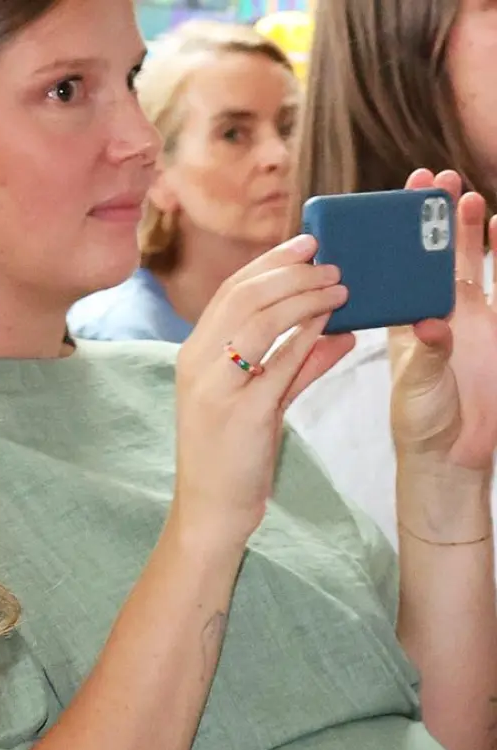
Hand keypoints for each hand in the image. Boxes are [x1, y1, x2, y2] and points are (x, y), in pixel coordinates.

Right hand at [174, 235, 354, 544]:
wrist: (210, 507)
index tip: (306, 244)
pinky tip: (329, 323)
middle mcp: (198, 364)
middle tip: (331, 263)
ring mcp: (217, 387)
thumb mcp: (261, 401)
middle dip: (290, 272)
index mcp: (194, 355)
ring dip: (303, 297)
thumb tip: (337, 330)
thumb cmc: (231, 454)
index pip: (230, 292)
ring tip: (339, 287)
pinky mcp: (241, 412)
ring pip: (257, 321)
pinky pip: (276, 363)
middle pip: (243, 298)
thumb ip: (296, 364)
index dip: (269, 263)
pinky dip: (304, 336)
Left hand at [390, 170, 496, 473]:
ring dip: (474, 230)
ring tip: (470, 197)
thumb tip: (435, 325)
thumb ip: (430, 354)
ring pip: (474, 263)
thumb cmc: (423, 417)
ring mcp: (475, 318)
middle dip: (439, 216)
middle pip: (439, 253)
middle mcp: (441, 311)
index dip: (401, 234)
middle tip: (438, 178)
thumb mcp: (420, 384)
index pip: (402, 266)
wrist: (456, 452)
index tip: (393, 205)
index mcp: (409, 319)